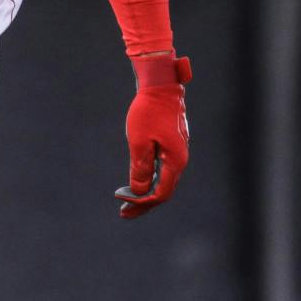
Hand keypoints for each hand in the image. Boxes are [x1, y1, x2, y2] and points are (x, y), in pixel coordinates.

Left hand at [115, 52, 189, 219]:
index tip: (121, 200)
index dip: (141, 202)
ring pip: (164, 181)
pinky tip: (139, 183)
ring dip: (146, 193)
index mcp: (175, 161)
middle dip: (143, 204)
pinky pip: (163, 170)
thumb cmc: (148, 112)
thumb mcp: (139, 142)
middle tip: (123, 214)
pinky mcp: (173, 145)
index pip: (161, 194)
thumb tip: (140, 192)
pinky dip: (151, 179)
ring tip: (127, 203)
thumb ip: (140, 169)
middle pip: (164, 191)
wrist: (161, 86)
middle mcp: (180, 159)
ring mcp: (178, 152)